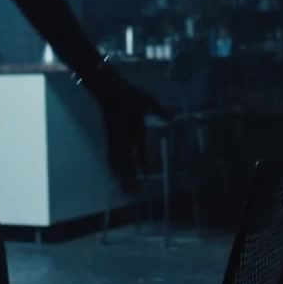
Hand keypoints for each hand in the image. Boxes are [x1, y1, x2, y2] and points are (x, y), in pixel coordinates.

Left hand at [94, 76, 168, 194]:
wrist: (116, 91)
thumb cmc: (132, 95)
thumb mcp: (150, 103)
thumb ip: (159, 111)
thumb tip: (171, 118)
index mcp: (137, 133)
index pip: (140, 153)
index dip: (143, 164)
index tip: (147, 175)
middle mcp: (127, 140)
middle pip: (130, 163)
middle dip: (132, 177)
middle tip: (135, 192)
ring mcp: (118, 140)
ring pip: (122, 162)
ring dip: (124, 175)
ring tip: (127, 190)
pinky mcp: (111, 137)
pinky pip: (112, 154)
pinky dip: (113, 164)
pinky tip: (114, 175)